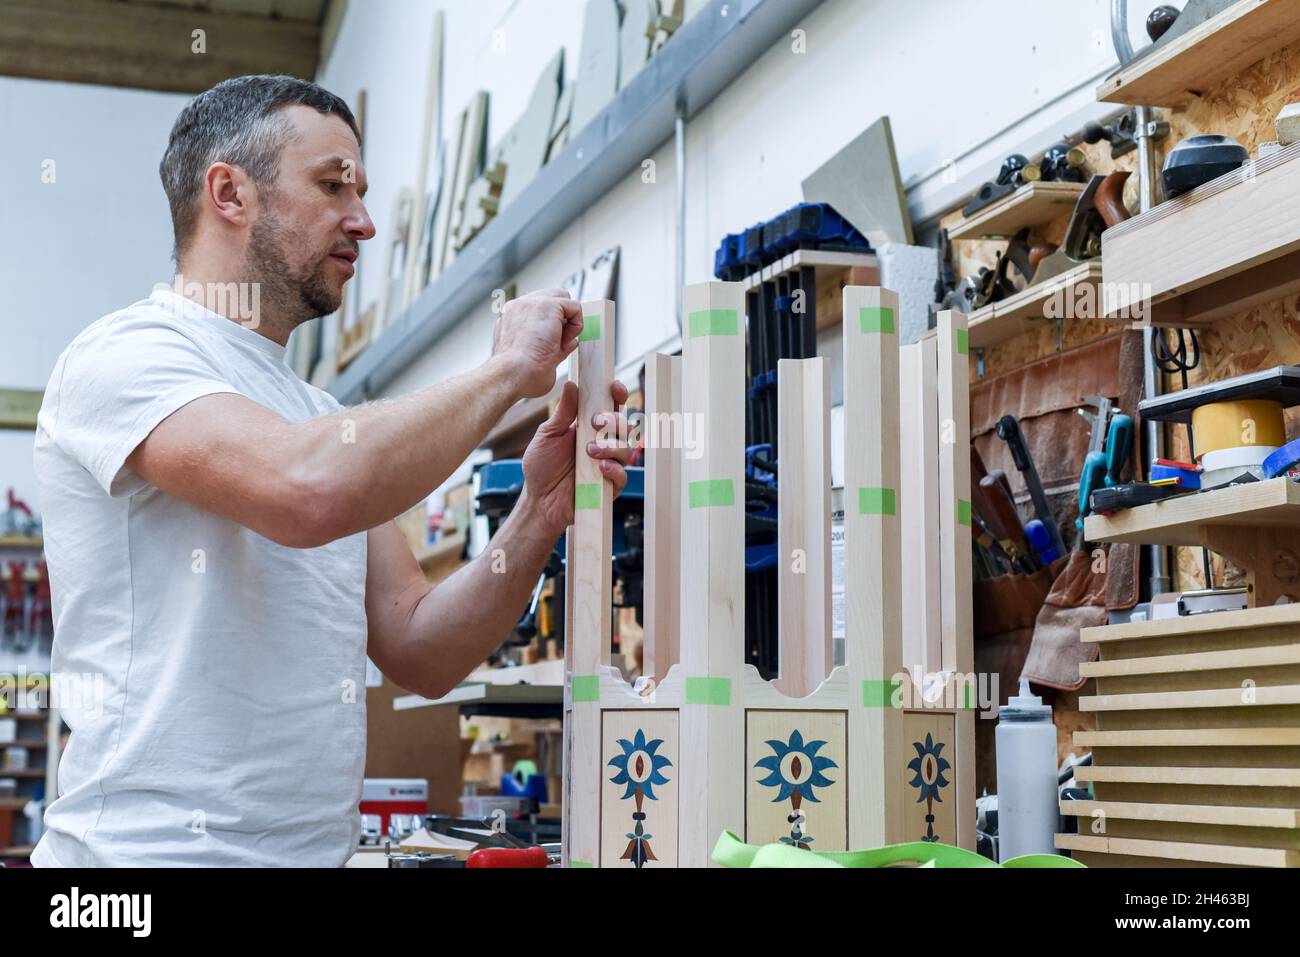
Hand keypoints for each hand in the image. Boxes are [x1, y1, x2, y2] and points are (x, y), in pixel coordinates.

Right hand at [490, 289, 584, 398]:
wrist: (511, 373)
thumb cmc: (520, 374)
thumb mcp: (537, 358)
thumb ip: (555, 346)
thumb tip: (570, 342)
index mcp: (512, 318)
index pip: (539, 310)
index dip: (552, 325)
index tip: (552, 345)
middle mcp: (519, 307)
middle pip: (552, 298)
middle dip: (561, 317)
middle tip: (558, 343)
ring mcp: (531, 303)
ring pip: (563, 299)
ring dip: (568, 321)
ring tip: (559, 343)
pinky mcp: (547, 304)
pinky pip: (575, 307)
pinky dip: (576, 325)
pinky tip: (564, 340)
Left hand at [520, 379, 632, 534]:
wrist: (538, 499)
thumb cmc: (542, 466)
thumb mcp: (548, 435)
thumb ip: (563, 412)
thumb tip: (571, 385)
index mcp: (590, 428)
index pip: (611, 407)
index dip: (617, 395)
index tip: (614, 388)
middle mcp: (603, 443)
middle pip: (625, 425)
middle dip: (614, 421)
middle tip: (596, 423)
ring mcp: (608, 464)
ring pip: (627, 449)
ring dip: (611, 446)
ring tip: (590, 451)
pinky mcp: (609, 486)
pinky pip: (623, 475)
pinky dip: (614, 469)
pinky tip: (600, 468)